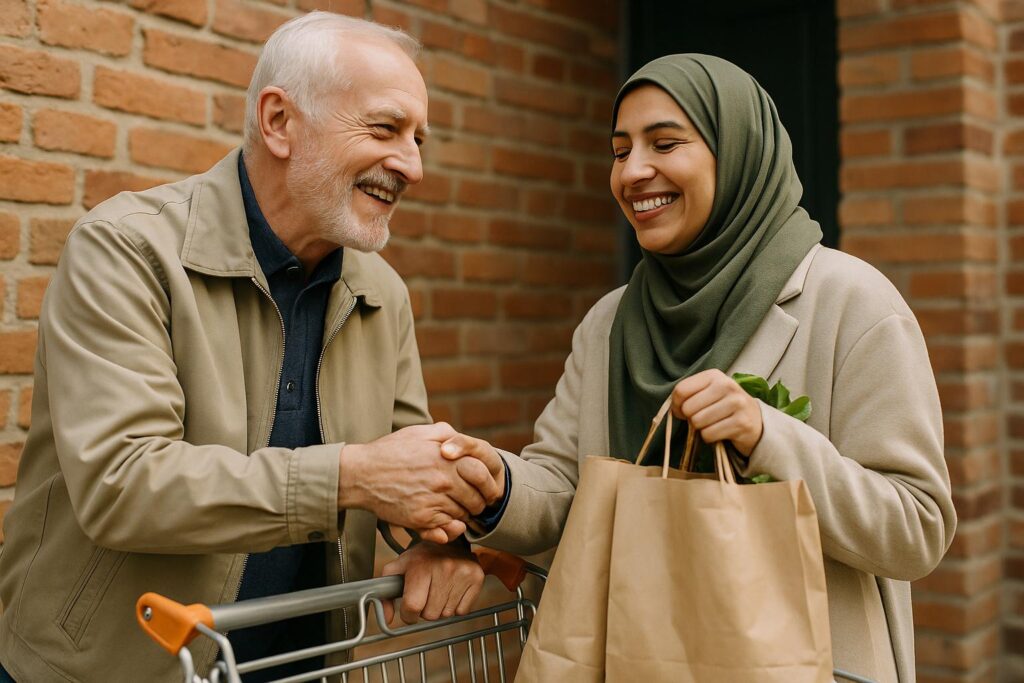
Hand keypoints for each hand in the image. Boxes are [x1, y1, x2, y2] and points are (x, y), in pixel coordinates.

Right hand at [339, 423, 502, 544]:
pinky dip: (448, 528)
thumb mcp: (419, 432)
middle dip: (477, 503)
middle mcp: (444, 480)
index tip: (484, 488)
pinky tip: (441, 520)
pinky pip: (446, 529)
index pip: (483, 474)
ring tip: (453, 510)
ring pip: (463, 515)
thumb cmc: (390, 452)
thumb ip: (446, 433)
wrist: (362, 474)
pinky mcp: (421, 519)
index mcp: (448, 458)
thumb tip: (462, 439)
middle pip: (477, 499)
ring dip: (462, 515)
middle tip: (470, 503)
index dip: (487, 483)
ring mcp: (433, 500)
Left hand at [380, 541, 484, 624]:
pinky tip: (452, 590)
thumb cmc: (422, 557)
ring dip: (440, 607)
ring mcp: (462, 573)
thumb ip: (386, 594)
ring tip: (440, 589)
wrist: (451, 540)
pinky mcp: (476, 577)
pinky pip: (462, 611)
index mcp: (421, 566)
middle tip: (427, 593)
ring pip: (446, 614)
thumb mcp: (399, 568)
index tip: (410, 609)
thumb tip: (386, 619)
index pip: (413, 607)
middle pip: (430, 614)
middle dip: (426, 609)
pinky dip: (456, 606)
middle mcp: (443, 568)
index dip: (408, 614)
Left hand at [671, 369, 762, 455]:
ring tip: (713, 424)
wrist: (756, 421)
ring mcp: (736, 404)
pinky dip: (709, 437)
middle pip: (688, 408)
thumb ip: (689, 395)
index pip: (681, 390)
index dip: (676, 405)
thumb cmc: (724, 406)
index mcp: (714, 375)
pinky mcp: (741, 423)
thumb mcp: (708, 393)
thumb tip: (674, 409)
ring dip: (701, 428)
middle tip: (700, 419)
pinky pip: (709, 435)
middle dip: (690, 418)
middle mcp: (727, 386)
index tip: (682, 410)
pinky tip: (720, 432)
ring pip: (698, 422)